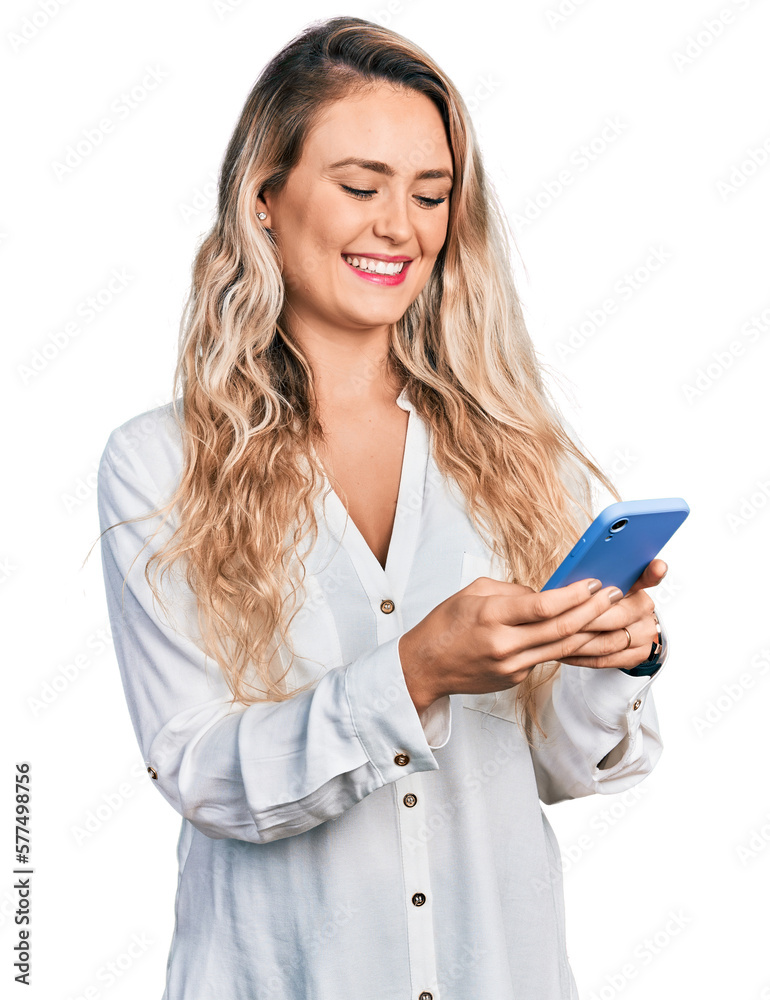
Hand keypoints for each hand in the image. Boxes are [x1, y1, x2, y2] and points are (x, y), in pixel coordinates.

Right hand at [398, 576, 624, 712]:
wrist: (424, 667)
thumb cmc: (444, 626)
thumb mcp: (472, 593)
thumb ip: (512, 591)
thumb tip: (545, 594)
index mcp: (491, 616)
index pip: (543, 606)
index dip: (574, 595)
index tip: (594, 583)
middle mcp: (504, 645)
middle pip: (561, 629)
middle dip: (594, 611)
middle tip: (615, 595)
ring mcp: (512, 666)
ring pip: (563, 648)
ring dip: (592, 631)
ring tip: (614, 615)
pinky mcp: (516, 679)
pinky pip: (548, 658)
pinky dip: (569, 645)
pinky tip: (587, 633)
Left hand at [556, 558, 667, 669]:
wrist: (622, 629)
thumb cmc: (601, 603)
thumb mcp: (598, 585)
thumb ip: (592, 579)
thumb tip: (575, 571)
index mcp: (637, 586)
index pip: (649, 576)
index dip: (653, 572)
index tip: (657, 566)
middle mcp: (646, 610)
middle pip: (616, 616)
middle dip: (584, 618)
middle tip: (559, 620)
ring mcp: (645, 634)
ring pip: (607, 641)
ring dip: (578, 642)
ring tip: (553, 640)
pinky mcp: (638, 656)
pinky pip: (604, 659)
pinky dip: (580, 657)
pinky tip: (561, 653)